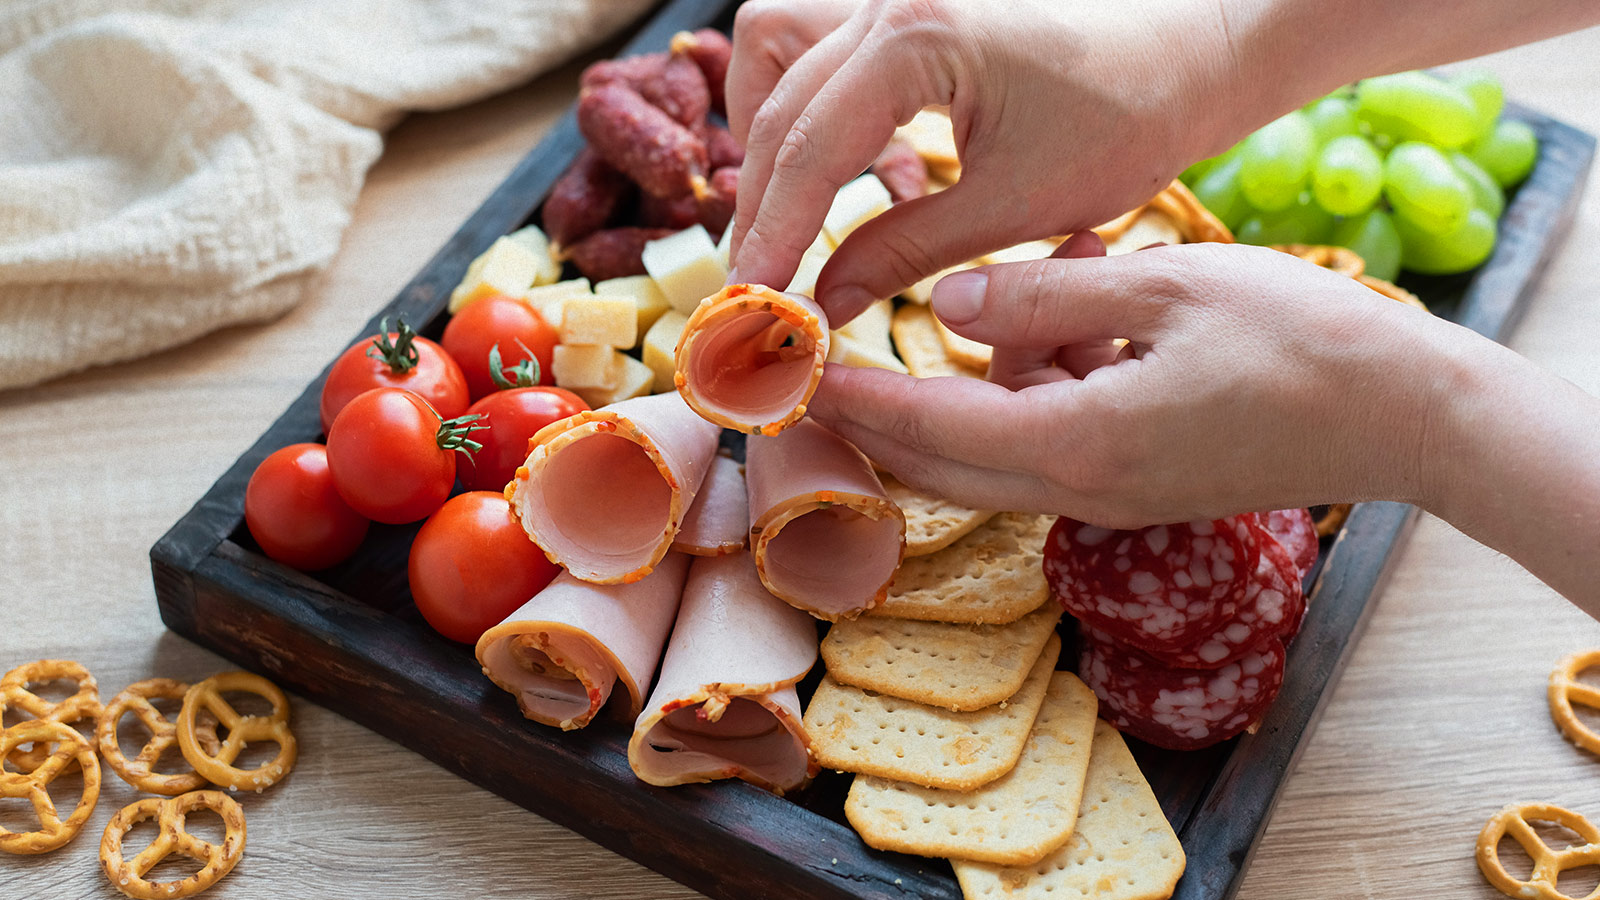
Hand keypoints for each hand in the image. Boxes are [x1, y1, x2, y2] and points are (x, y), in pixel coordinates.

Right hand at [725, 0, 1238, 325]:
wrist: (1190, 49)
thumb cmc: (1128, 116)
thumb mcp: (1013, 206)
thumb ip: (903, 250)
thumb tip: (823, 304)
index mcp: (917, 37)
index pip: (809, 148)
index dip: (772, 233)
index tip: (750, 298)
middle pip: (776, 100)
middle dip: (763, 197)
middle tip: (763, 278)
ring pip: (774, 46)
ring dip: (771, 130)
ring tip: (793, 212)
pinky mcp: (907, 3)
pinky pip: (816, 41)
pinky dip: (809, 102)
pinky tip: (850, 164)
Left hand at [806, 243, 1457, 527]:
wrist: (1406, 418)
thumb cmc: (1300, 343)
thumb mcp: (1163, 288)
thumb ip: (1042, 295)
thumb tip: (946, 306)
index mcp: (1074, 444)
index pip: (922, 428)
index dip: (846, 399)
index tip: (783, 373)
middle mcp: (1077, 489)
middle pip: (935, 461)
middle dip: (871, 412)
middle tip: (811, 357)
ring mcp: (1107, 495)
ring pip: (991, 441)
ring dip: (978, 372)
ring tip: (1042, 274)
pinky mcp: (1133, 482)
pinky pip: (1046, 433)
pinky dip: (1035, 378)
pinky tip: (1084, 307)